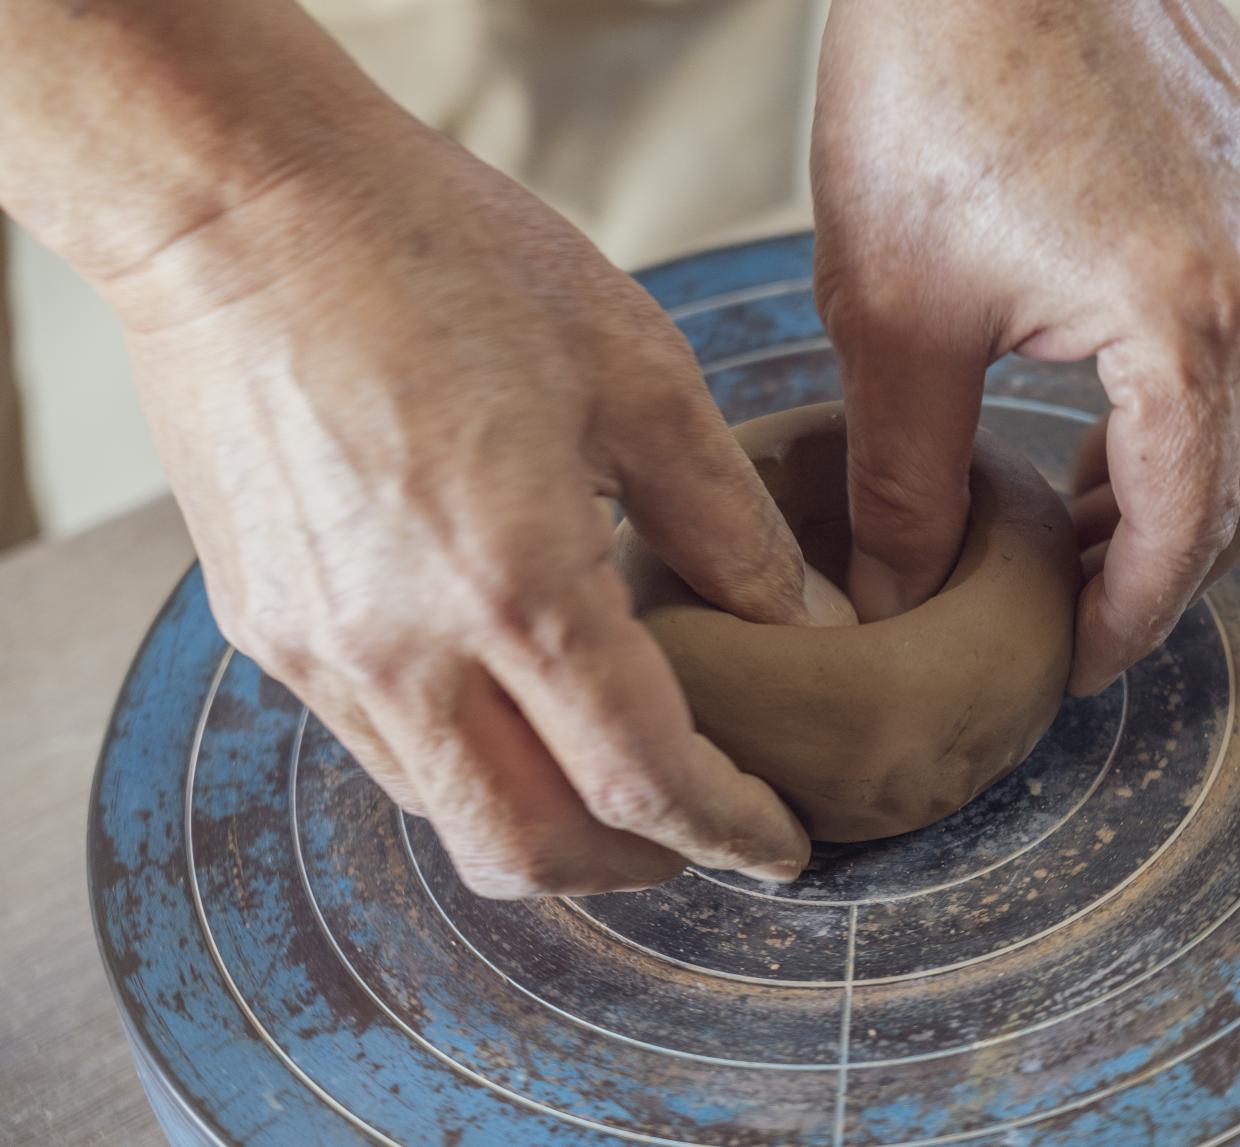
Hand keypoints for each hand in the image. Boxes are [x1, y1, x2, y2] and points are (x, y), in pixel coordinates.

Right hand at [104, 121, 851, 896]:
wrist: (237, 202)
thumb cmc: (444, 258)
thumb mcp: (637, 372)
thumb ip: (729, 522)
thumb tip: (807, 622)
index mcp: (516, 586)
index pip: (643, 782)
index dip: (732, 832)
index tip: (786, 847)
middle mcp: (404, 651)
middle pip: (532, 851)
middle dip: (640, 867)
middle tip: (709, 830)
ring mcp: (318, 652)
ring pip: (449, 813)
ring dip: (551, 825)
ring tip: (622, 772)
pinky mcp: (267, 629)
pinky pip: (383, 748)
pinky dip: (471, 763)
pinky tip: (517, 700)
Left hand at [813, 0, 1239, 693]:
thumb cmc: (928, 91)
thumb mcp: (894, 316)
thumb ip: (904, 482)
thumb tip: (893, 601)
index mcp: (1186, 321)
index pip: (1187, 533)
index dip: (1130, 620)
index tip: (1077, 662)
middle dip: (1176, 564)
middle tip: (1086, 599)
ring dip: (1199, 478)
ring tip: (1094, 509)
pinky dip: (1217, 387)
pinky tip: (1127, 394)